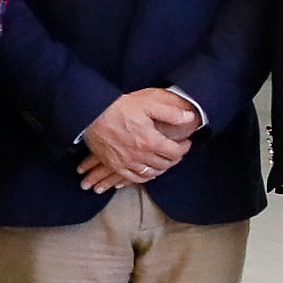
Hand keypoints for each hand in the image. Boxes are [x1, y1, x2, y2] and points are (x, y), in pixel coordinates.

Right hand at [78, 87, 199, 189]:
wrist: (92, 115)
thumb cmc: (119, 108)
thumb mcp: (148, 104)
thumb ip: (171, 112)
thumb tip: (190, 117)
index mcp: (151, 141)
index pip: (175, 152)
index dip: (184, 148)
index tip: (186, 143)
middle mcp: (140, 156)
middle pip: (165, 164)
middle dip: (174, 158)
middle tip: (177, 152)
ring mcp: (127, 163)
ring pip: (151, 174)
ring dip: (161, 169)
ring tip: (165, 161)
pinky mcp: (115, 165)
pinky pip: (133, 178)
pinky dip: (144, 177)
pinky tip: (147, 172)